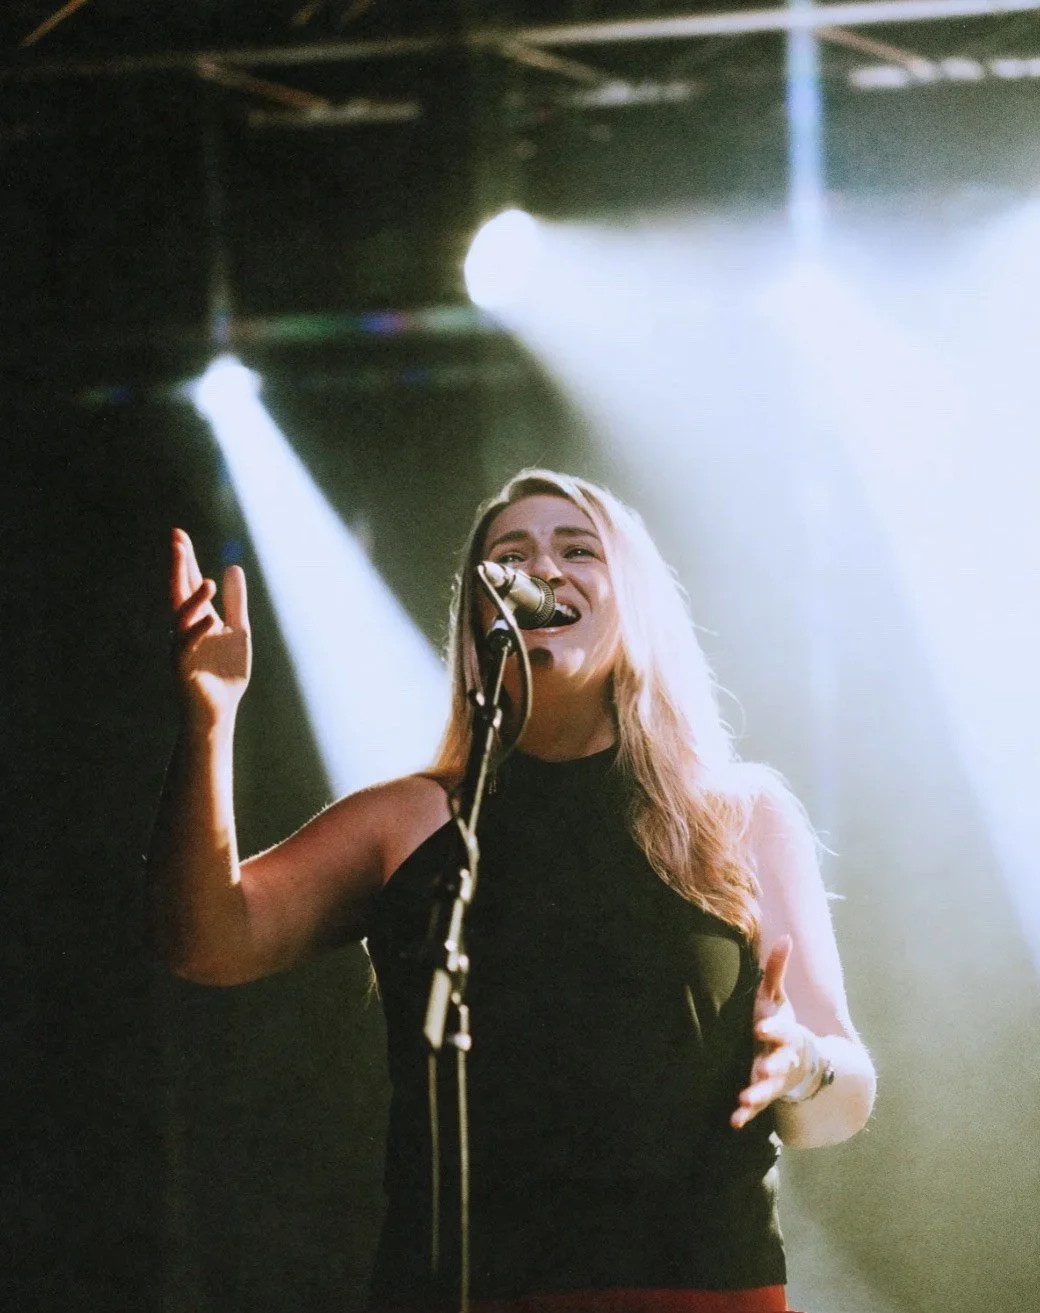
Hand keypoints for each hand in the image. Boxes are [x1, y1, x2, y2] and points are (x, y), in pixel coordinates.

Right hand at [170, 527, 251, 723]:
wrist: (220, 708)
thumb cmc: (225, 671)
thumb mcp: (237, 630)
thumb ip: (235, 602)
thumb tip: (232, 567)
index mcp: (199, 617)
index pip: (190, 582)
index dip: (185, 560)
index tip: (178, 534)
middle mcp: (186, 628)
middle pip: (179, 592)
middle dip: (179, 568)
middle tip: (177, 541)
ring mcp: (182, 646)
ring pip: (182, 618)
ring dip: (193, 600)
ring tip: (209, 583)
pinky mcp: (184, 668)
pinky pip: (187, 647)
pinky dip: (198, 632)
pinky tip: (211, 619)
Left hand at [731, 935, 812, 1129]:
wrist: (797, 1060)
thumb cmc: (779, 1023)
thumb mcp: (777, 997)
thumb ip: (777, 970)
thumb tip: (785, 936)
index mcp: (785, 1033)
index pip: (782, 1031)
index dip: (773, 1029)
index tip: (760, 1028)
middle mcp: (782, 1058)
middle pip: (779, 1063)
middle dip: (772, 1067)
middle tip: (763, 1070)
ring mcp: (774, 1079)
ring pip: (768, 1089)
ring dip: (758, 1095)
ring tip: (744, 1100)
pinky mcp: (764, 1095)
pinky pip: (756, 1108)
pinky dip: (746, 1115)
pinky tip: (735, 1122)